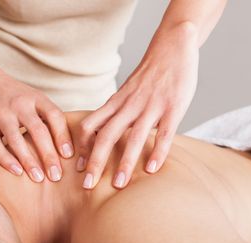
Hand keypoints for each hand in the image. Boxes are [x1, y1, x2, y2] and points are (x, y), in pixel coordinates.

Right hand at [0, 67, 73, 181]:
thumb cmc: (18, 97)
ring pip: (16, 140)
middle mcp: (19, 105)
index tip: (68, 155)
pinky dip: (6, 160)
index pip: (54, 116)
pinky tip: (17, 172)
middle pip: (37, 131)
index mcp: (36, 98)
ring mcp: (2, 114)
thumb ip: (49, 117)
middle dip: (48, 155)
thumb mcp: (35, 98)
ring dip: (28, 161)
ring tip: (38, 178)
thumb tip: (71, 148)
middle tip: (56, 175)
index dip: (62, 136)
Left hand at [76, 22, 199, 188]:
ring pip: (134, 138)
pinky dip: (158, 151)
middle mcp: (128, 106)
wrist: (171, 49)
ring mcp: (151, 107)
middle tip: (87, 186)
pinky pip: (165, 133)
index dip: (80, 147)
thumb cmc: (147, 77)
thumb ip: (115, 115)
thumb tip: (103, 141)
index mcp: (115, 103)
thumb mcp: (124, 93)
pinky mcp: (174, 107)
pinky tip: (152, 169)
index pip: (88, 125)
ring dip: (124, 163)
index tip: (76, 168)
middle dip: (95, 162)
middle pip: (106, 136)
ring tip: (118, 185)